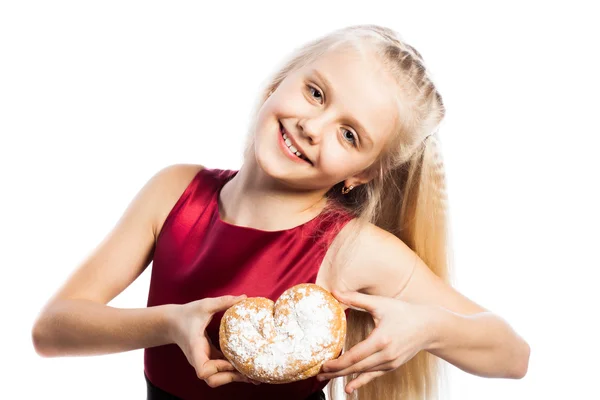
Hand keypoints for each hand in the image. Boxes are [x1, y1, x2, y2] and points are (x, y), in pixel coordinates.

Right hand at [169, 295, 259, 387]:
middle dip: (231, 378)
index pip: (203, 370)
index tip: (230, 361)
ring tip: (253, 373)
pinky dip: (231, 370)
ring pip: (217, 378)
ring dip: (233, 376)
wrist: (171, 322)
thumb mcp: (204, 305)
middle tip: (251, 373)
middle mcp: (199, 359)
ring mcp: (203, 360)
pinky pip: (219, 369)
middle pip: (213, 380)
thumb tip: (244, 297)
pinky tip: (245, 366)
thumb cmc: (186, 314)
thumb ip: (224, 302)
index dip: (218, 369)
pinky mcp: (208, 358)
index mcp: (196, 348)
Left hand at [317, 291, 435, 393]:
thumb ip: (356, 299)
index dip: (339, 363)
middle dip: (336, 372)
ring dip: (344, 376)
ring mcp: (390, 362)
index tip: (324, 364)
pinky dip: (360, 381)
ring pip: (363, 372)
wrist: (429, 326)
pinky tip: (349, 388)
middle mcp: (386, 355)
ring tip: (326, 378)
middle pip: (357, 367)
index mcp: (381, 339)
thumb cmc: (404, 312)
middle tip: (318, 374)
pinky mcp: (392, 366)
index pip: (356, 355)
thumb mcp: (380, 303)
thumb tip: (334, 292)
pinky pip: (373, 375)